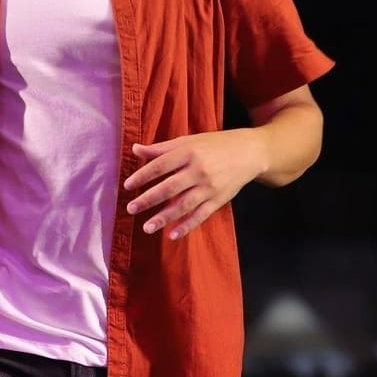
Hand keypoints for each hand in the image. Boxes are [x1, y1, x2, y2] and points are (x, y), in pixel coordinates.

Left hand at [123, 128, 266, 239]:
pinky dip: (187, 226)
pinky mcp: (219, 199)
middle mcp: (198, 169)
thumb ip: (161, 148)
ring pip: (184, 205)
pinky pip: (200, 215)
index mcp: (189, 151)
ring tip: (147, 227)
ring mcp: (209, 186)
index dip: (143, 175)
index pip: (160, 165)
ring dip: (164, 217)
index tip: (127, 186)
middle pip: (169, 187)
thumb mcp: (188, 141)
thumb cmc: (214, 144)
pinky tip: (172, 235)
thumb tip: (134, 149)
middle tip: (131, 208)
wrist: (248, 152)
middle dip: (149, 199)